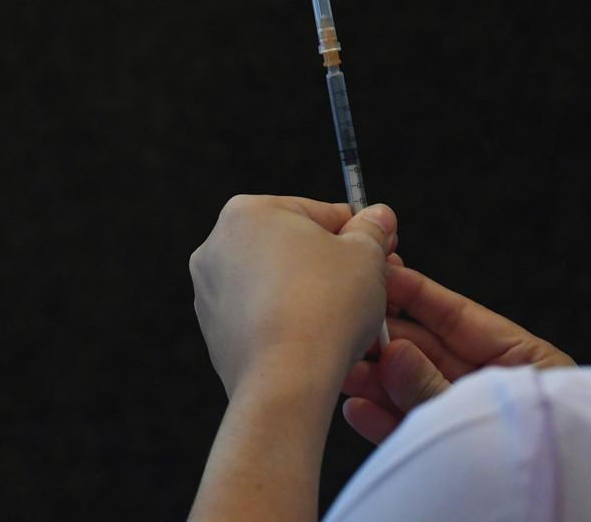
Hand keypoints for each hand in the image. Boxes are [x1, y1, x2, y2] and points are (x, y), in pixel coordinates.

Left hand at [190, 194, 398, 398]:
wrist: (287, 379)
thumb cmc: (325, 307)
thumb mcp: (365, 255)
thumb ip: (371, 229)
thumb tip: (378, 216)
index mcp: (249, 211)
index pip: (318, 212)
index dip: (358, 232)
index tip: (380, 247)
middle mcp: (218, 245)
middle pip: (293, 246)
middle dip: (333, 263)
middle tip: (370, 283)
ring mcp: (210, 292)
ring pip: (277, 283)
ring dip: (311, 293)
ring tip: (346, 315)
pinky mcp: (214, 332)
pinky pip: (261, 316)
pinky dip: (288, 321)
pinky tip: (316, 338)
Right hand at [341, 263, 574, 443]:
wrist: (580, 518)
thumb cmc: (550, 461)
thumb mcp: (487, 413)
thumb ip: (434, 386)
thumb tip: (391, 352)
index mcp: (527, 361)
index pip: (462, 317)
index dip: (419, 295)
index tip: (382, 273)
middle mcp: (500, 388)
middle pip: (433, 353)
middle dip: (388, 340)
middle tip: (347, 327)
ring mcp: (478, 422)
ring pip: (420, 391)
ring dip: (379, 381)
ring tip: (343, 371)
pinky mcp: (462, 456)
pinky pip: (420, 430)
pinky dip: (388, 421)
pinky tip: (358, 408)